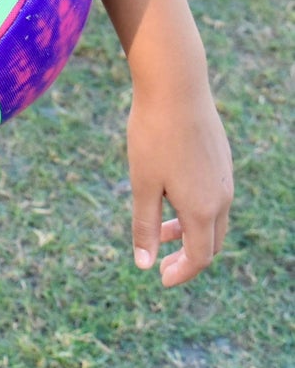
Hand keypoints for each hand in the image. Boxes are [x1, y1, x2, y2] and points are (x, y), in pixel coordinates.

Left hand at [126, 79, 232, 285]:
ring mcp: (225, 177)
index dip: (181, 273)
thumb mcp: (143, 184)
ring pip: (214, 219)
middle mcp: (222, 197)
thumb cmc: (153, 135)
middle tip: (160, 261)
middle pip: (210, 242)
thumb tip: (145, 265)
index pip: (199, 258)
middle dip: (186, 256)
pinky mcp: (222, 160)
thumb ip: (145, 226)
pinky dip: (194, 208)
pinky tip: (170, 194)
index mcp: (203, 209)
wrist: (176, 87)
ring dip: (189, 230)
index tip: (160, 279)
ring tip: (160, 227)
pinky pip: (214, 197)